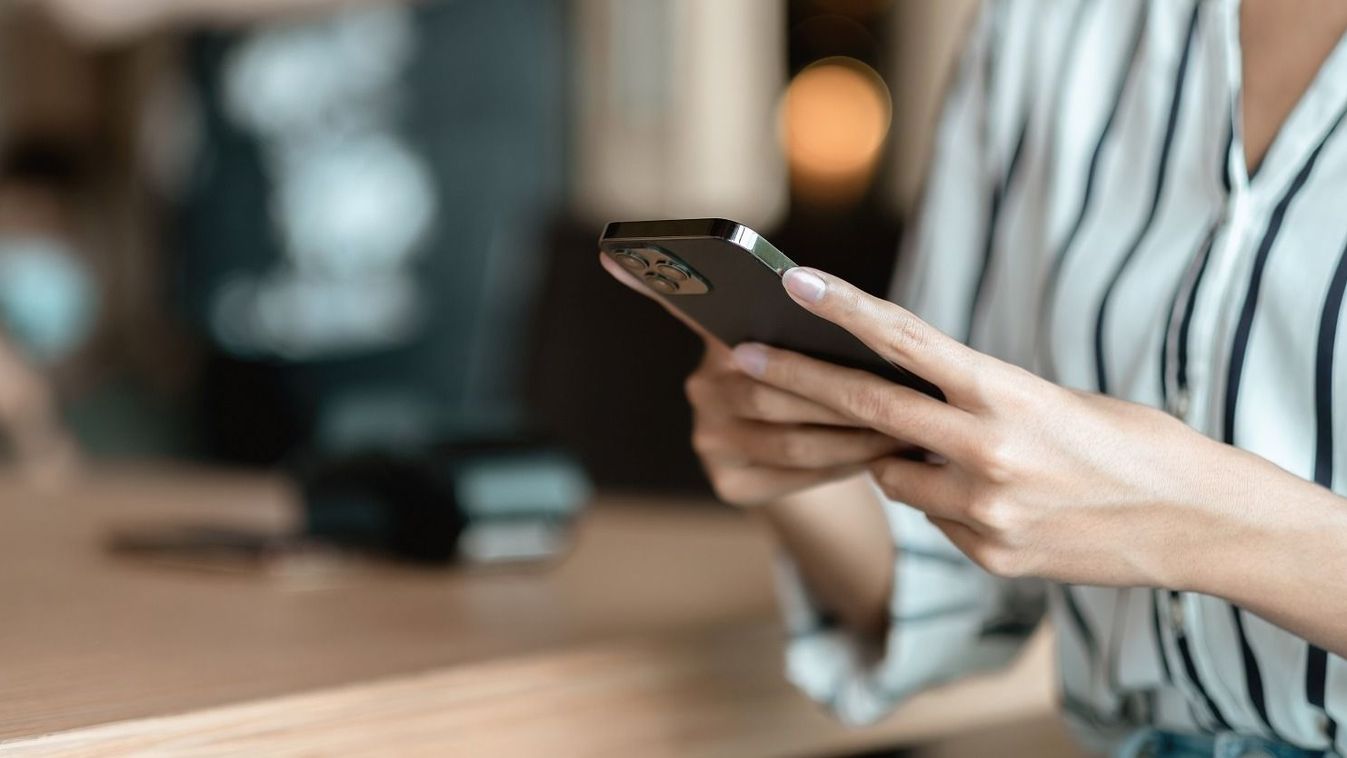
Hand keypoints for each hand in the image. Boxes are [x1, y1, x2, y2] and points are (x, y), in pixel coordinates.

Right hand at [598, 254, 904, 506]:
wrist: (825, 464)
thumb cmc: (829, 387)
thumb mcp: (819, 349)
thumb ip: (813, 327)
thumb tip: (826, 303)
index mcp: (718, 342)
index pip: (683, 306)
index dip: (649, 282)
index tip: (613, 254)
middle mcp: (701, 388)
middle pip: (767, 387)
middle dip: (835, 392)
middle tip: (893, 392)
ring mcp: (709, 439)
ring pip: (789, 436)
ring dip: (851, 433)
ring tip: (901, 426)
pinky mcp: (728, 484)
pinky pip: (795, 474)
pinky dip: (842, 463)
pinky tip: (876, 456)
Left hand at [733, 266, 1272, 587]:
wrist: (1194, 521)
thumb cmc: (1125, 442)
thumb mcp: (1049, 399)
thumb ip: (971, 399)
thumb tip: (898, 405)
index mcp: (1007, 391)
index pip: (906, 342)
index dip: (843, 311)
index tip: (791, 284)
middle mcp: (987, 448)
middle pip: (866, 409)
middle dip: (796, 382)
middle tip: (742, 359)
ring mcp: (984, 509)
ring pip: (894, 475)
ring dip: (900, 460)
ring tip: (963, 454)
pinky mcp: (987, 554)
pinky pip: (933, 519)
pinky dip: (946, 503)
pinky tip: (1001, 500)